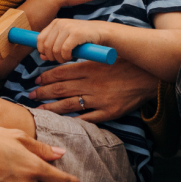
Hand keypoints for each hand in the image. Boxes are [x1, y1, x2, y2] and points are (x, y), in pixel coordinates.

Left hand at [29, 59, 158, 123]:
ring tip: (39, 109)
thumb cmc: (127, 65)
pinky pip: (86, 118)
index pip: (62, 73)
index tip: (36, 80)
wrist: (150, 77)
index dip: (46, 77)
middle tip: (30, 95)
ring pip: (69, 105)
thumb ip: (86, 62)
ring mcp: (100, 100)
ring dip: (51, 108)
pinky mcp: (109, 112)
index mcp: (91, 68)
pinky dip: (72, 121)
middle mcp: (92, 84)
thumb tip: (65, 65)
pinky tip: (61, 122)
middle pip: (61, 89)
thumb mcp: (105, 58)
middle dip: (43, 93)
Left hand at [35, 19, 111, 63]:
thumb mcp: (65, 40)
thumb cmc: (83, 38)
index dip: (43, 51)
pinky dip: (66, 57)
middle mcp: (60, 23)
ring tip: (67, 58)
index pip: (40, 40)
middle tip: (61, 59)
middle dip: (52, 57)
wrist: (101, 32)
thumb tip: (41, 56)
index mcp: (55, 23)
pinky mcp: (76, 33)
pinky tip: (72, 57)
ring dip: (60, 58)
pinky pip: (64, 50)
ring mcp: (68, 27)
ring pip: (55, 50)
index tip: (51, 57)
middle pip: (46, 46)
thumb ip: (52, 46)